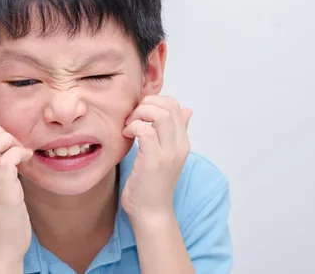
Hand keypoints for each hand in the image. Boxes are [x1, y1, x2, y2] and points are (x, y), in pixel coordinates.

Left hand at [120, 96, 192, 220]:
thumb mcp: (167, 155)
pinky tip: (126, 135)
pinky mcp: (153, 161)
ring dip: (140, 114)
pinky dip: (133, 127)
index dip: (155, 101)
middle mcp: (179, 146)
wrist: (151, 213)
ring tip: (129, 125)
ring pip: (160, 115)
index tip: (139, 112)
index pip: (176, 106)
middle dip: (146, 104)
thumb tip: (188, 110)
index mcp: (183, 142)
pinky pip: (146, 130)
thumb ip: (175, 133)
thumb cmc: (153, 184)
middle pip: (169, 106)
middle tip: (132, 117)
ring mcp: (168, 153)